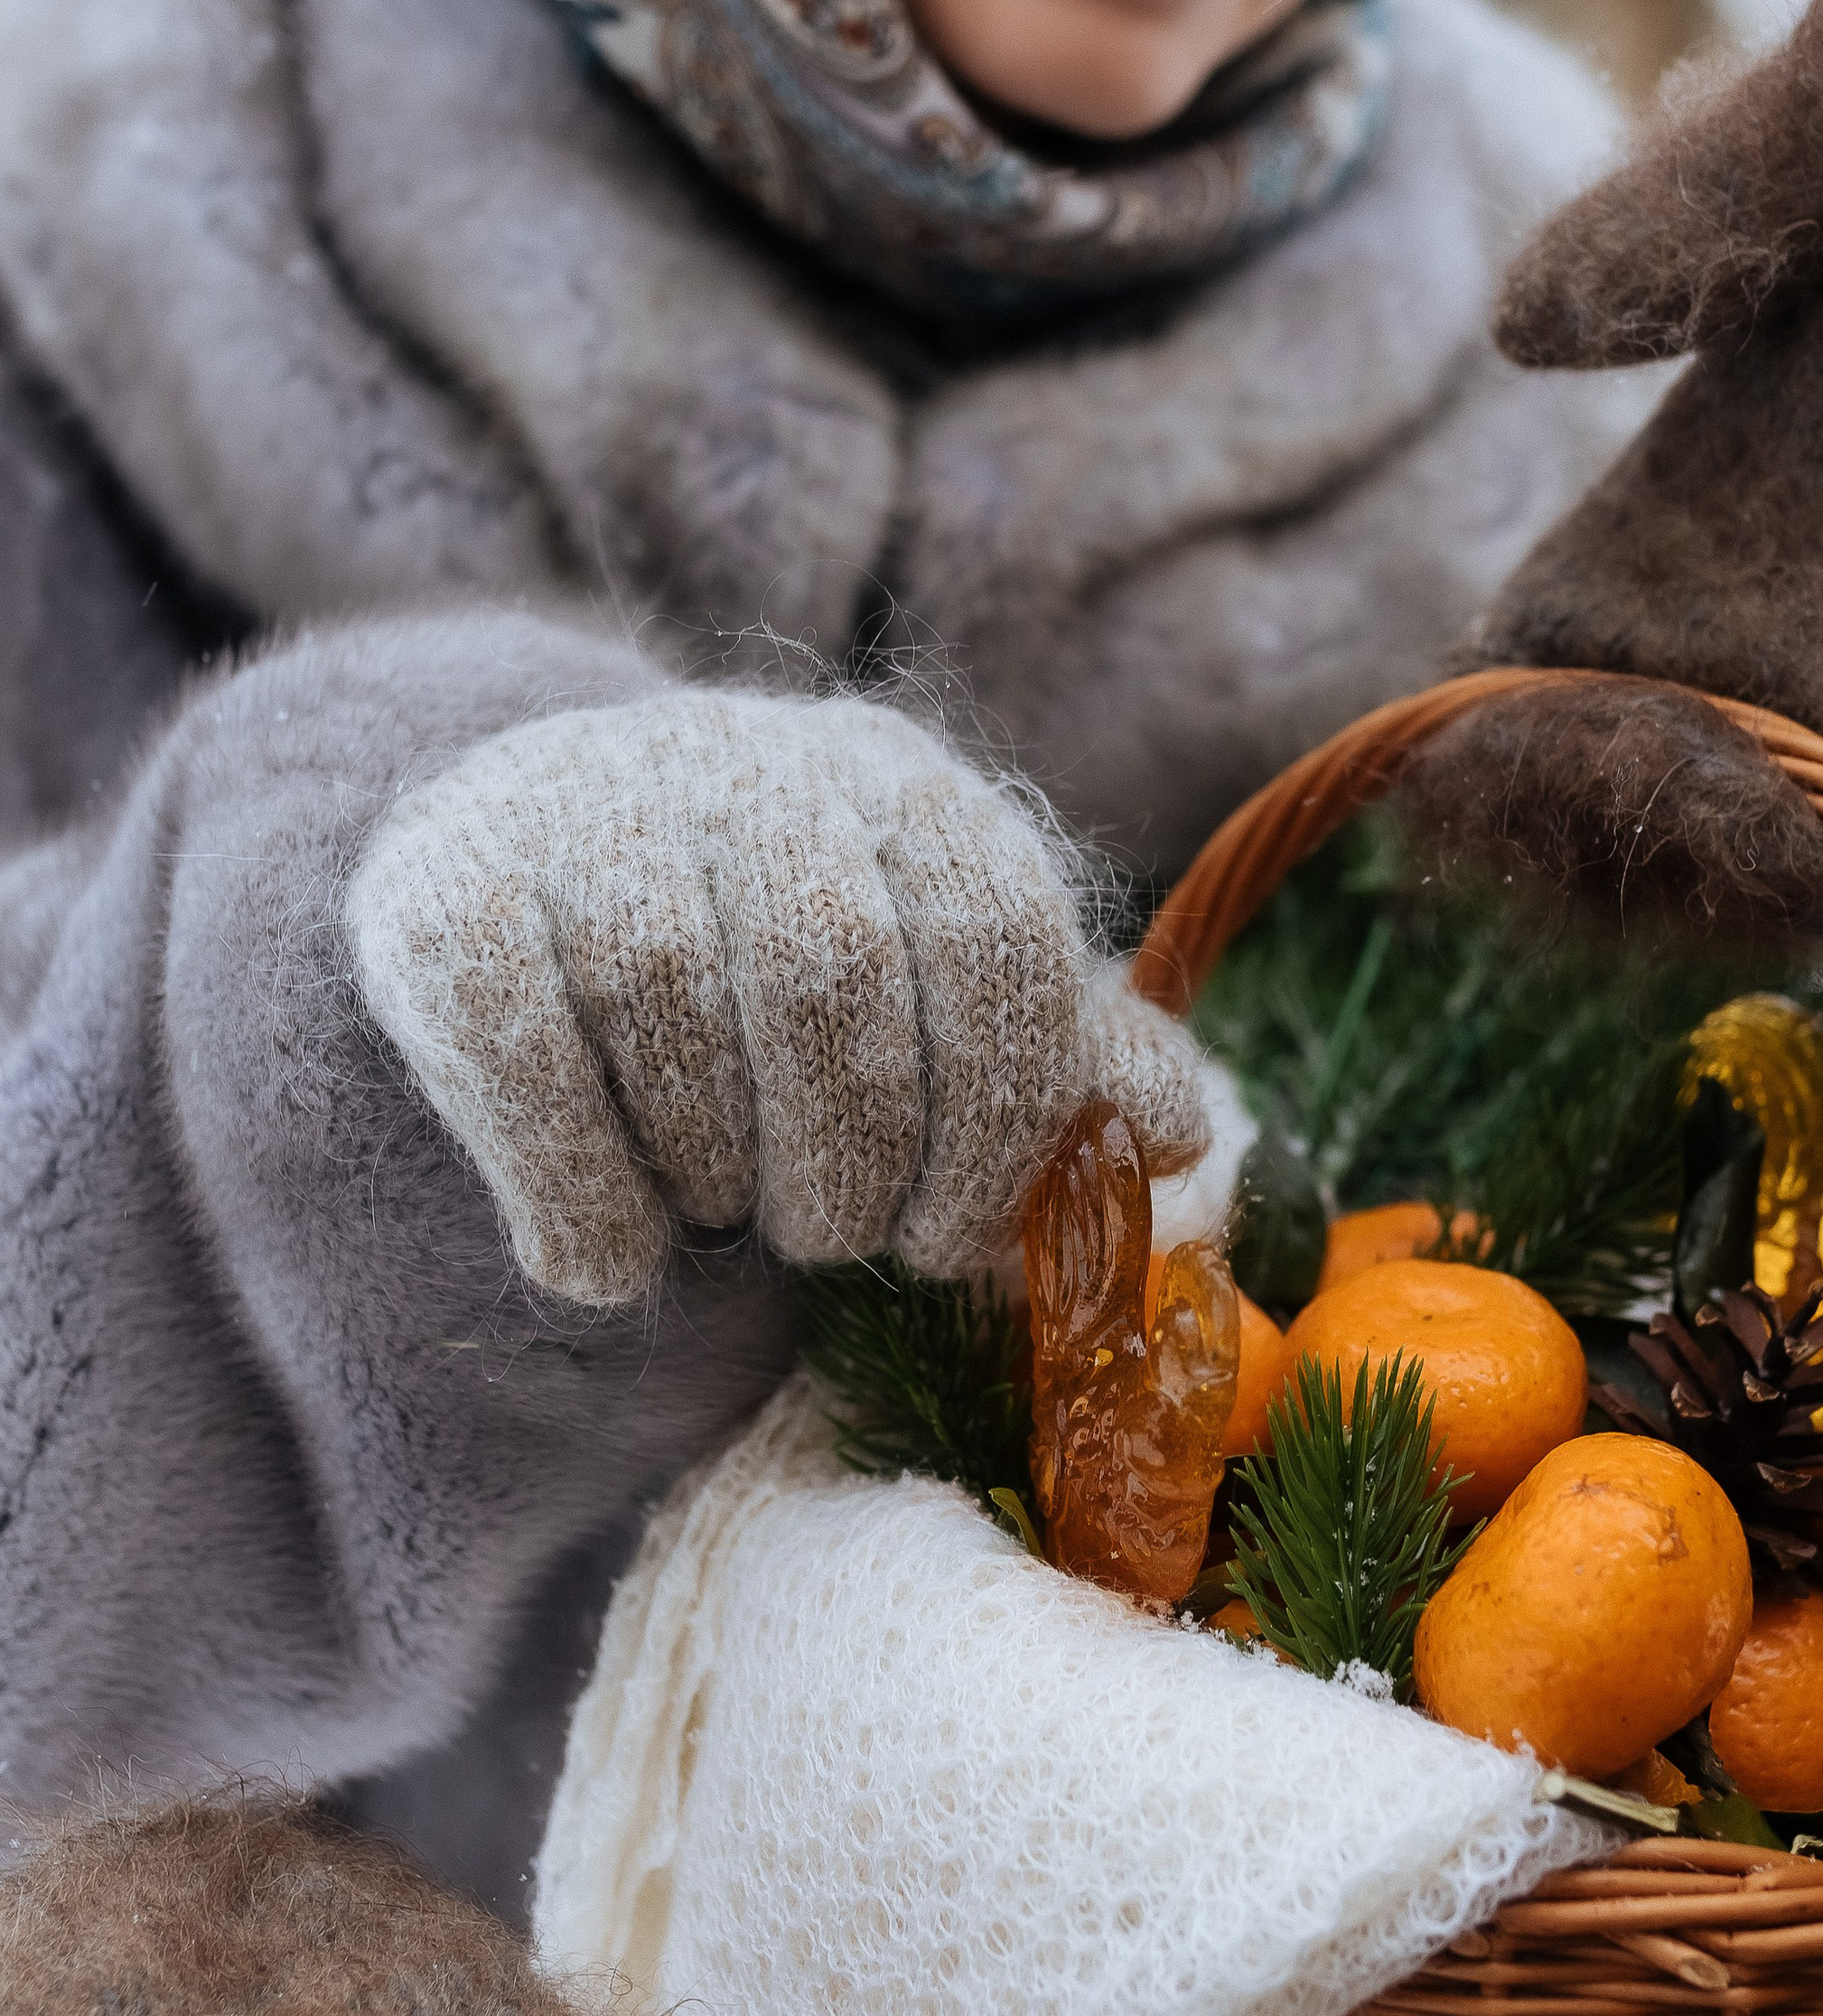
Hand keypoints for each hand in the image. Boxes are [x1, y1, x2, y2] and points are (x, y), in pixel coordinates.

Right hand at [347, 691, 1207, 1304]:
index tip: (950, 1240)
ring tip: (723, 1211)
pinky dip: (579, 1195)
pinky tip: (607, 1256)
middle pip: (833, 977)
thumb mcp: (941, 1000)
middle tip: (831, 1235)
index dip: (995, 1120)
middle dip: (848, 1166)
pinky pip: (518, 1058)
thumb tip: (1184, 1130)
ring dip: (715, 1178)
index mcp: (899, 784)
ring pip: (669, 1012)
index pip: (996, 934)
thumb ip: (1061, 1059)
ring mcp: (582, 805)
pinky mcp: (443, 887)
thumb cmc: (784, 975)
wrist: (542, 884)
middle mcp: (744, 759)